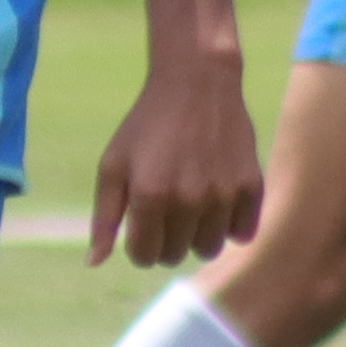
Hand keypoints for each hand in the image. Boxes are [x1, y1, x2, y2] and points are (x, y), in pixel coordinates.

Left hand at [77, 61, 264, 271]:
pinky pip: (242, 234)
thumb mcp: (113, 164)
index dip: (138, 244)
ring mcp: (223, 194)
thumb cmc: (147, 126)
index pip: (143, 256)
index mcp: (149, 195)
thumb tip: (94, 263)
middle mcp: (188, 198)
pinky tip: (217, 200)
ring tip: (190, 205)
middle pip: (175, 256)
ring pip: (209, 250)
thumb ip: (103, 217)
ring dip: (197, 235)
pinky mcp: (251, 186)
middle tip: (164, 207)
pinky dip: (230, 225)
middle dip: (165, 239)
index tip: (140, 223)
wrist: (197, 83)